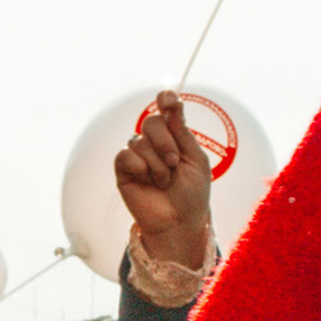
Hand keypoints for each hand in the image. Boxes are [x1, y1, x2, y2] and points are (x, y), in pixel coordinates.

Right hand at [114, 92, 214, 270]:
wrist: (180, 221)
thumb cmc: (192, 193)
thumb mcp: (196, 159)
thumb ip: (182, 131)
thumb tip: (172, 102)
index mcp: (174, 136)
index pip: (166, 109)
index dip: (166, 99)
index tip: (168, 99)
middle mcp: (155, 142)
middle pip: (152, 121)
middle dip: (166, 143)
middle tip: (175, 163)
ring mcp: (138, 155)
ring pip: (140, 141)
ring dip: (157, 164)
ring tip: (165, 181)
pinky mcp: (124, 169)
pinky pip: (126, 155)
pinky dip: (140, 168)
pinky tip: (148, 181)